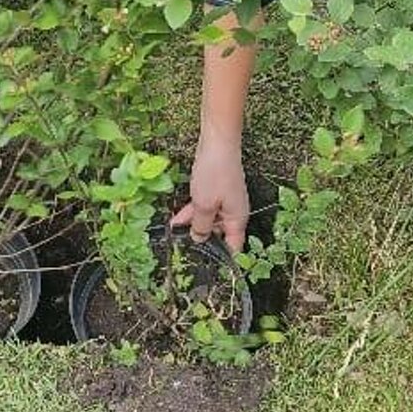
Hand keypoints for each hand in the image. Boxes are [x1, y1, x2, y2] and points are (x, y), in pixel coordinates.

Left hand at [171, 139, 248, 253]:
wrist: (218, 142)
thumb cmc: (215, 174)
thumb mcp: (203, 205)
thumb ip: (201, 226)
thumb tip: (199, 240)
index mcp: (238, 220)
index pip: (234, 248)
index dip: (223, 260)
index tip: (208, 269)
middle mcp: (235, 212)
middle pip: (220, 234)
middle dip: (203, 241)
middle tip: (184, 252)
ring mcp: (226, 200)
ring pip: (210, 220)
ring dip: (193, 225)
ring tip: (174, 234)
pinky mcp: (218, 190)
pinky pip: (206, 207)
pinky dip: (193, 212)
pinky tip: (176, 219)